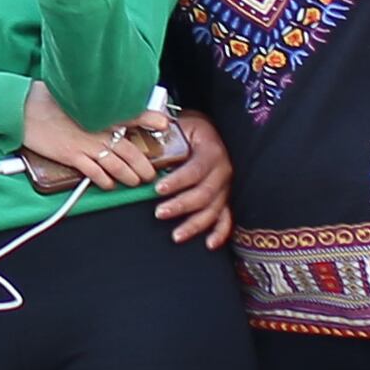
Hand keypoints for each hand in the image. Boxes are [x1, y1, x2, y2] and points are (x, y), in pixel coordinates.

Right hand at [18, 82, 156, 192]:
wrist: (22, 108)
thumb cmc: (42, 99)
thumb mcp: (70, 93)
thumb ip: (88, 101)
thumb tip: (96, 101)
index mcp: (97, 110)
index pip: (130, 113)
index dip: (149, 118)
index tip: (163, 124)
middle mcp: (96, 128)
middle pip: (129, 150)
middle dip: (143, 164)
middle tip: (150, 173)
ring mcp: (85, 143)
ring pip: (117, 165)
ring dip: (129, 176)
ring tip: (136, 182)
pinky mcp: (72, 156)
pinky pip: (95, 173)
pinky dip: (105, 180)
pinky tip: (109, 184)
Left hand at [148, 101, 235, 246]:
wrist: (212, 131)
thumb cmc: (190, 130)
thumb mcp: (178, 126)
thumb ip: (162, 138)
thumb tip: (141, 153)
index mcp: (211, 151)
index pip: (195, 170)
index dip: (177, 181)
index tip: (158, 189)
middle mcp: (224, 170)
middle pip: (204, 193)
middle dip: (181, 206)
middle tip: (159, 213)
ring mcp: (227, 187)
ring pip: (214, 210)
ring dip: (195, 224)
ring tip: (175, 235)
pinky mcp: (228, 198)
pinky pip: (228, 218)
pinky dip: (220, 233)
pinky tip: (209, 244)